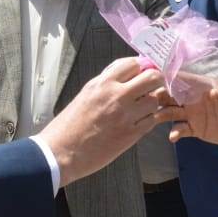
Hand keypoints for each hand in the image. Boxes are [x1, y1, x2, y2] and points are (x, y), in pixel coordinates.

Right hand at [39, 58, 165, 187]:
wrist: (62, 152)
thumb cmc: (69, 125)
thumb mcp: (85, 94)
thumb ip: (106, 83)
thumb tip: (125, 74)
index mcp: (101, 84)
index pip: (133, 64)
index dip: (140, 67)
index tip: (141, 73)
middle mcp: (116, 96)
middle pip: (152, 77)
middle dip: (154, 81)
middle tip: (151, 88)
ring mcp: (125, 116)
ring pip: (155, 100)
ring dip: (151, 103)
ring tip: (142, 108)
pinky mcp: (130, 135)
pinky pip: (151, 120)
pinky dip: (149, 119)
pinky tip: (139, 121)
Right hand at [156, 79, 217, 146]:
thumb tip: (214, 92)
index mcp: (202, 86)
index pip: (181, 78)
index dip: (166, 76)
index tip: (151, 77)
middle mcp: (193, 98)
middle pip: (169, 94)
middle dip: (157, 95)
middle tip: (145, 99)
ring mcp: (192, 114)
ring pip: (170, 111)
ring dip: (160, 113)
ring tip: (154, 118)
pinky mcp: (195, 129)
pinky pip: (180, 129)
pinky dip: (175, 132)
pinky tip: (173, 137)